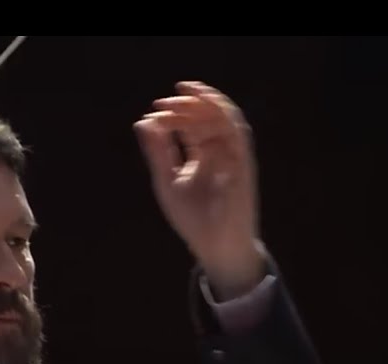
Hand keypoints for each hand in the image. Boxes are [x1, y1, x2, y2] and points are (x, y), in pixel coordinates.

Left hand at [134, 81, 264, 298]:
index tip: (153, 112)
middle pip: (206, 117)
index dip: (174, 115)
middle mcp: (219, 152)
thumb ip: (157, 152)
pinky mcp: (244, 162)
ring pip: (224, 118)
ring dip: (205, 103)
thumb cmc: (193, 219)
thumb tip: (143, 122)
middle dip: (186, 105)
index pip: (190, 126)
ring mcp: (233, 156)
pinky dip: (225, 115)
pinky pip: (238, 132)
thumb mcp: (166, 181)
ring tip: (185, 93)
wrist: (215, 246)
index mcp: (201, 157)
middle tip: (163, 102)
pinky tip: (208, 105)